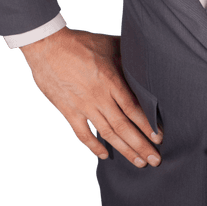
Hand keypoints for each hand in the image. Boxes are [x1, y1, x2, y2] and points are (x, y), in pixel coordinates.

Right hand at [19, 27, 162, 167]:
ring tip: (139, 162)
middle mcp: (99, 97)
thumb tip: (144, 53)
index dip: (147, 125)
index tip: (159, 138)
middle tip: (155, 160)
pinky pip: (82, 133)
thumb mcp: (108, 43)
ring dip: (124, 150)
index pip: (134, 109)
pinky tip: (105, 154)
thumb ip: (127, 53)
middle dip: (141, 145)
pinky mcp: (68, 110)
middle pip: (124, 126)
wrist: (46, 46)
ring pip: (107, 133)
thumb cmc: (79, 42)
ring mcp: (83, 106)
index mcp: (111, 81)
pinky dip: (94, 146)